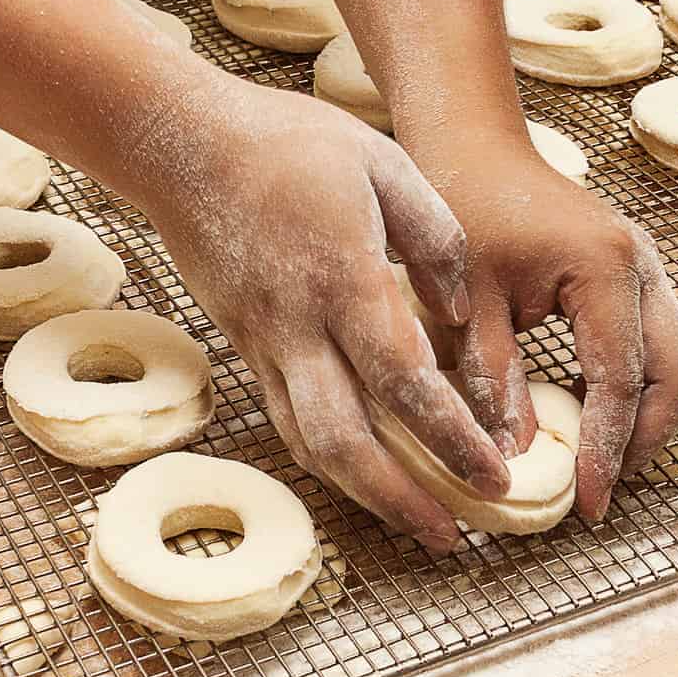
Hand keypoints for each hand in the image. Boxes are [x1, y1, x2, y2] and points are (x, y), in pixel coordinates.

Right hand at [128, 81, 509, 550]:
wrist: (182, 143)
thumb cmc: (288, 142)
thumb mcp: (385, 164)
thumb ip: (437, 239)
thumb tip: (459, 315)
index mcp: (344, 281)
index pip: (403, 384)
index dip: (451, 439)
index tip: (495, 475)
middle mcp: (298, 327)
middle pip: (343, 441)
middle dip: (400, 499)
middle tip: (452, 534)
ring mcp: (263, 341)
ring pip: (307, 443)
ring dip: (363, 494)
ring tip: (416, 522)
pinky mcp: (243, 343)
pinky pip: (287, 417)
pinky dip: (329, 456)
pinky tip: (365, 470)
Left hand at [414, 128, 677, 523]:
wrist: (473, 147)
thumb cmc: (463, 208)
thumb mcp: (467, 302)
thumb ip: (492, 379)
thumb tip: (513, 458)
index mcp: (604, 269)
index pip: (619, 380)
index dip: (605, 449)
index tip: (586, 502)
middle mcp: (643, 267)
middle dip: (646, 439)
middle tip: (601, 488)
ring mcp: (648, 268)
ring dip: (647, 416)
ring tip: (600, 462)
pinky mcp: (636, 274)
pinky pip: (657, 343)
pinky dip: (637, 386)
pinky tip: (594, 415)